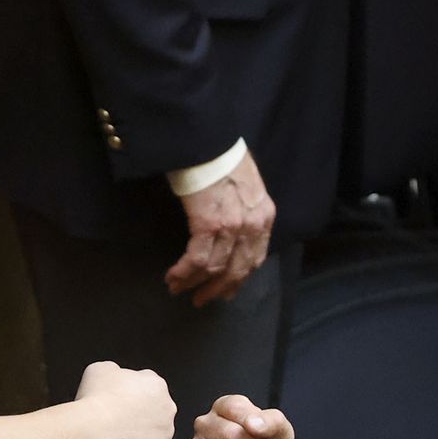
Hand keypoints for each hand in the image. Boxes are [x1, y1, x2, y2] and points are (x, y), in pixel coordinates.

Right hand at [74, 361, 176, 438]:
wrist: (95, 429)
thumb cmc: (97, 399)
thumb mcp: (100, 369)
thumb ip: (116, 371)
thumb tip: (116, 377)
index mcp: (156, 384)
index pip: (148, 387)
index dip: (130, 394)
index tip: (118, 400)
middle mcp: (168, 408)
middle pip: (155, 412)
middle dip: (140, 416)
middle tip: (118, 420)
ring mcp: (165, 434)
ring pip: (152, 436)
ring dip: (139, 437)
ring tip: (117, 437)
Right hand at [165, 150, 275, 306]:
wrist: (207, 138)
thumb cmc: (220, 155)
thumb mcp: (245, 183)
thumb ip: (244, 207)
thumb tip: (230, 224)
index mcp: (264, 215)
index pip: (255, 258)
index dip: (238, 279)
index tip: (226, 291)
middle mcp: (253, 225)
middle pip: (237, 270)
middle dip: (217, 289)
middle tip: (201, 300)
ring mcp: (233, 227)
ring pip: (215, 269)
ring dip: (194, 283)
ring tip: (178, 289)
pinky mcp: (210, 225)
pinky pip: (197, 260)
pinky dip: (183, 273)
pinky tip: (173, 277)